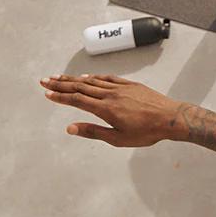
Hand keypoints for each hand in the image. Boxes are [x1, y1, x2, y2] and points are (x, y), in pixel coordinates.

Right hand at [40, 73, 187, 146]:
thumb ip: (93, 132)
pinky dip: (95, 77)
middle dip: (61, 84)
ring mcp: (121, 88)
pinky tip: (87, 77)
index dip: (60, 96)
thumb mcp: (118, 139)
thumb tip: (70, 127)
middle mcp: (110, 95)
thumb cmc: (146, 132)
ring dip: (74, 79)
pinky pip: (108, 79)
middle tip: (45, 80)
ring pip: (93, 81)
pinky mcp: (130, 85)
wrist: (170, 118)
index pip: (77, 100)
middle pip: (81, 87)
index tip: (46, 93)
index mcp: (106, 109)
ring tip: (60, 77)